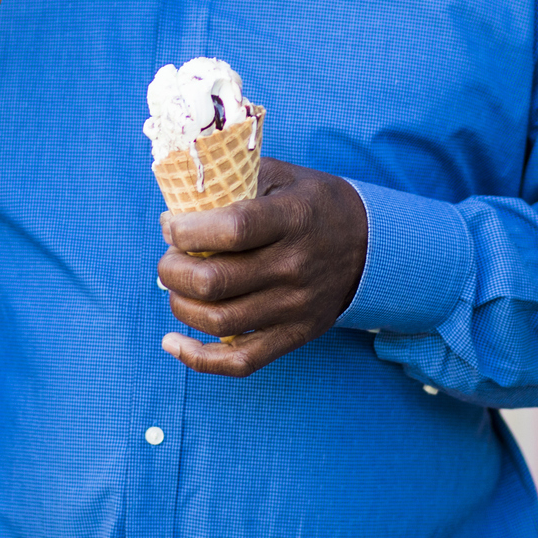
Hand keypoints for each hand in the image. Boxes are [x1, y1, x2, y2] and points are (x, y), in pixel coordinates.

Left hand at [155, 158, 369, 375]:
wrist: (368, 245)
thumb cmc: (309, 204)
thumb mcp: (280, 175)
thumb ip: (230, 181)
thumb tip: (172, 211)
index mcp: (292, 219)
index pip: (231, 230)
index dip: (187, 231)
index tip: (171, 226)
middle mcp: (295, 266)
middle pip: (214, 282)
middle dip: (172, 270)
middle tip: (169, 259)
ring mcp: (297, 307)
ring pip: (218, 321)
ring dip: (180, 305)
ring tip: (177, 287)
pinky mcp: (296, 336)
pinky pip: (241, 361)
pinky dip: (198, 357)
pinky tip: (173, 342)